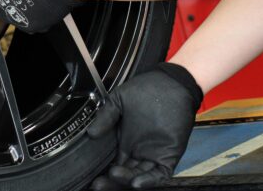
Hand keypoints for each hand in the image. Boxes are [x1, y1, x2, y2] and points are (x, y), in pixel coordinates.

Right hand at [87, 63, 202, 188]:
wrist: (171, 82)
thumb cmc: (147, 89)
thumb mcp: (119, 101)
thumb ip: (105, 117)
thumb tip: (91, 133)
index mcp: (126, 142)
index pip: (114, 165)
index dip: (104, 174)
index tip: (92, 178)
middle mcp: (139, 151)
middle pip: (124, 175)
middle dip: (112, 182)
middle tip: (98, 184)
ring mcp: (153, 154)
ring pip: (139, 176)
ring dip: (126, 181)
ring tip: (113, 176)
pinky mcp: (168, 155)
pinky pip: (159, 174)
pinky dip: (148, 181)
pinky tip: (136, 182)